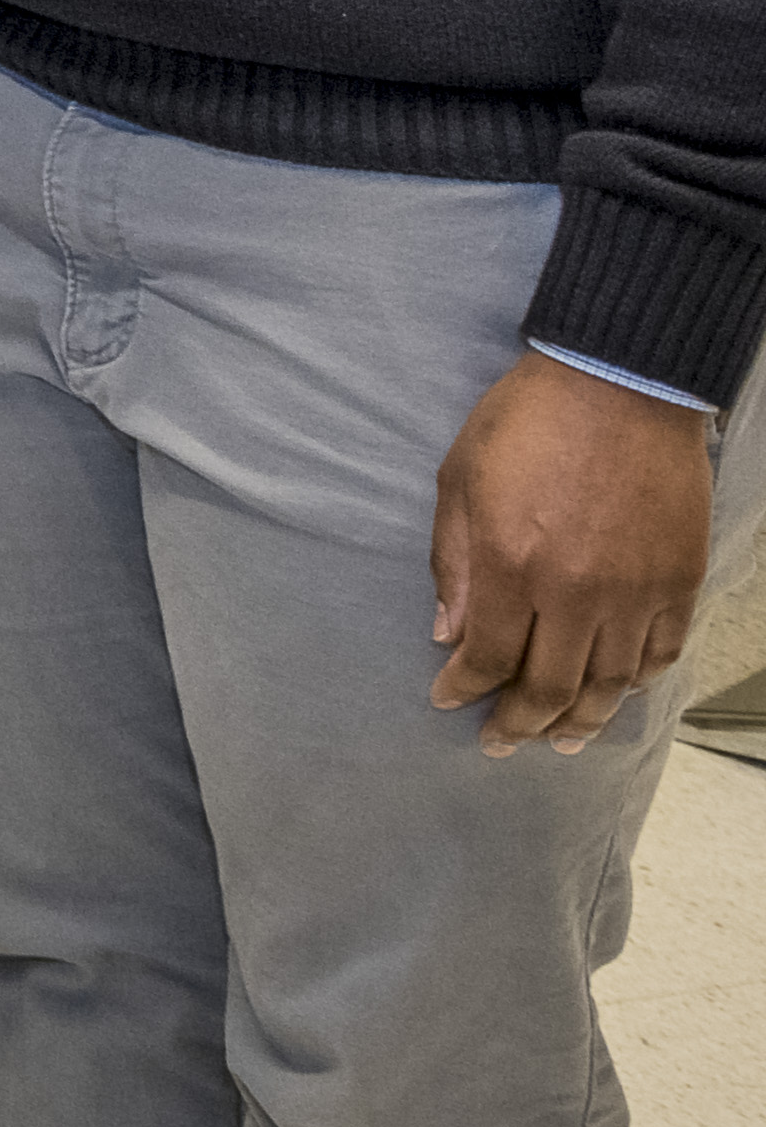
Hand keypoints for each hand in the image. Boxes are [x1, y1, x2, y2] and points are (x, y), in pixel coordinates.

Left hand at [428, 355, 720, 752]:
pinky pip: (660, 651)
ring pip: (611, 683)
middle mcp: (577, 591)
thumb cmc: (528, 422)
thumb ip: (454, 566)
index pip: (488, 658)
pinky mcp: (680, 579)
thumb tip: (448, 634)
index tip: (447, 700)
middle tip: (500, 744)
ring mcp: (636, 590)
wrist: (620, 382)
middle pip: (550, 687)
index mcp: (513, 566)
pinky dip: (637, 681)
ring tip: (560, 739)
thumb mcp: (460, 482)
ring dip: (581, 719)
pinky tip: (616, 691)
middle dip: (519, 725)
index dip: (465, 689)